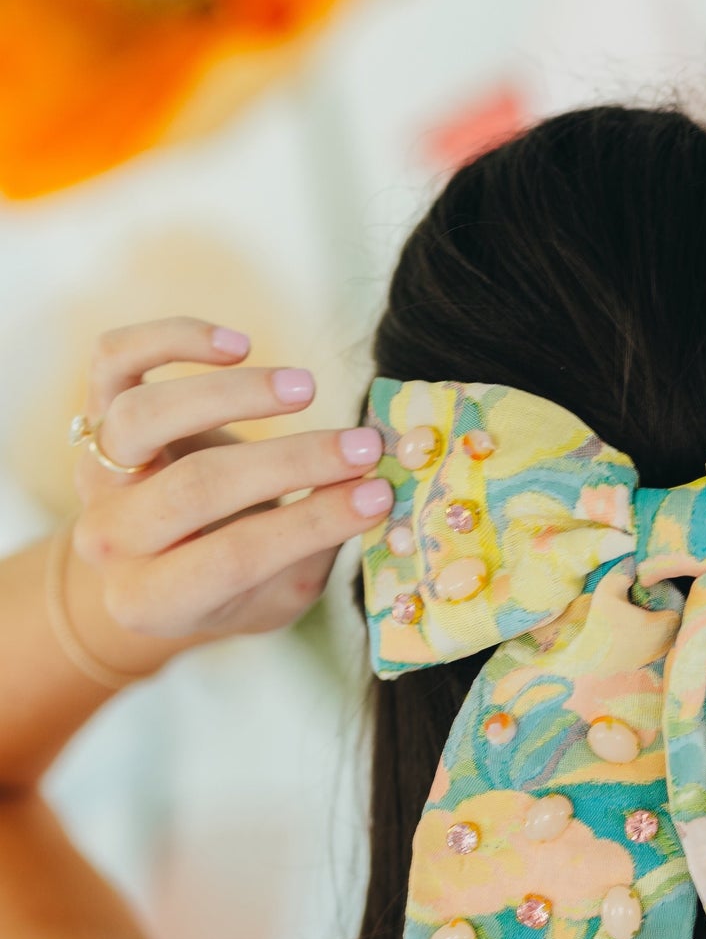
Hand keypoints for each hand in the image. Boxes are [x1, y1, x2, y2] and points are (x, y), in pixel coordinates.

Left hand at [70, 318, 391, 640]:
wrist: (150, 566)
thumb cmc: (231, 586)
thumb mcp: (275, 595)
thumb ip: (313, 548)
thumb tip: (373, 489)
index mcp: (152, 599)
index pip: (235, 557)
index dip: (312, 523)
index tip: (378, 495)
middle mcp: (112, 537)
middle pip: (196, 486)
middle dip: (292, 460)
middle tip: (364, 447)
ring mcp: (95, 472)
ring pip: (145, 415)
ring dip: (235, 394)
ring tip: (306, 389)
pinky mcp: (94, 414)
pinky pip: (115, 359)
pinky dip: (172, 340)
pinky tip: (239, 346)